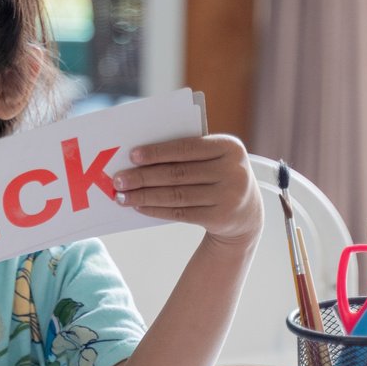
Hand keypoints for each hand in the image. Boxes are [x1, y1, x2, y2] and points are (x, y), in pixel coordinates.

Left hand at [112, 133, 263, 246]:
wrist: (247, 213)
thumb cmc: (219, 175)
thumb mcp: (214, 158)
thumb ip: (187, 153)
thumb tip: (138, 158)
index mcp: (230, 147)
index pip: (188, 147)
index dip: (158, 152)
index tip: (132, 155)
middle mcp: (234, 171)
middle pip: (178, 174)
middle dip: (144, 177)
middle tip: (118, 180)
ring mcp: (229, 196)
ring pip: (176, 195)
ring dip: (145, 196)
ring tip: (122, 196)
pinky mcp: (220, 218)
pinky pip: (180, 212)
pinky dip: (156, 209)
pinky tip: (139, 207)